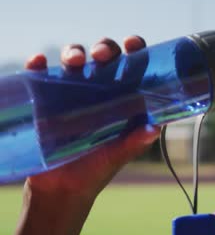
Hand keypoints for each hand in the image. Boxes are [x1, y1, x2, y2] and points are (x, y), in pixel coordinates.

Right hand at [24, 36, 159, 202]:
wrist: (61, 189)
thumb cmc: (96, 169)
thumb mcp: (118, 156)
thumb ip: (134, 142)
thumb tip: (154, 128)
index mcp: (123, 96)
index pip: (133, 65)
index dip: (136, 50)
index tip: (133, 45)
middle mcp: (99, 88)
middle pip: (104, 55)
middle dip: (104, 48)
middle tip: (102, 56)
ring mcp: (71, 91)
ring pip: (73, 59)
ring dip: (73, 52)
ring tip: (75, 62)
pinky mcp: (46, 99)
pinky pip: (40, 75)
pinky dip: (38, 65)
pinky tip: (38, 63)